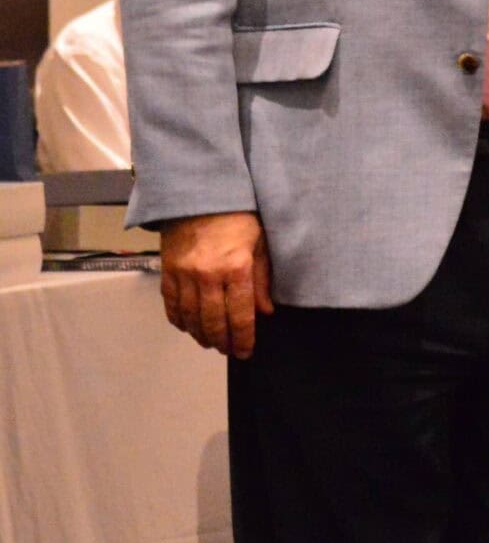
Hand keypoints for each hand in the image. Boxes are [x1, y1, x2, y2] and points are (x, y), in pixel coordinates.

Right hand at [160, 211, 273, 359]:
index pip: (241, 316)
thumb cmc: (236, 213)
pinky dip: (178, 320)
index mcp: (236, 267)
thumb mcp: (259, 242)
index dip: (243, 339)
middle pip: (213, 323)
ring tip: (210, 341)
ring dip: (200, 335)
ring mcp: (185, 274)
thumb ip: (262, 278)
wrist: (200, 191)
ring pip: (191, 318)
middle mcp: (208, 275)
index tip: (245, 350)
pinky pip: (171, 304)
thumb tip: (265, 311)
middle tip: (228, 350)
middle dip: (222, 342)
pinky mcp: (168, 270)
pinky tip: (187, 325)